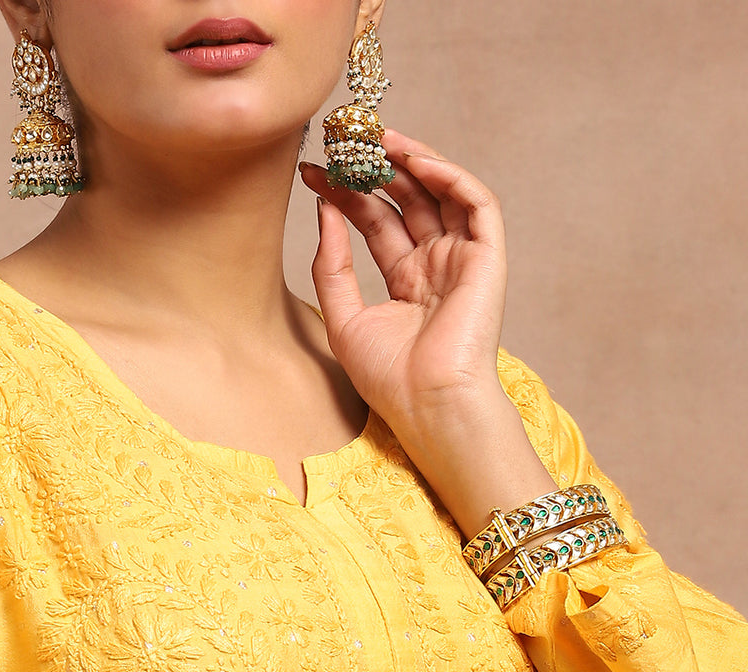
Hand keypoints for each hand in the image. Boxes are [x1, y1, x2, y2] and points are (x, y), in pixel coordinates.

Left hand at [300, 130, 508, 431]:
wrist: (428, 405)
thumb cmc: (389, 378)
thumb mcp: (344, 317)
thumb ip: (332, 265)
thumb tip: (324, 210)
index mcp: (406, 280)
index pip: (375, 221)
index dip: (346, 192)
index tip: (313, 170)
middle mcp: (435, 264)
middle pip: (406, 200)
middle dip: (376, 168)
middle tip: (344, 141)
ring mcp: (462, 259)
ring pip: (441, 193)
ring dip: (413, 160)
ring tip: (378, 138)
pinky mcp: (487, 258)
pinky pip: (476, 204)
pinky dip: (450, 177)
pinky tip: (415, 161)